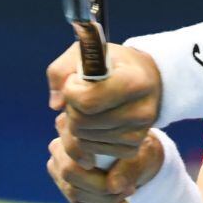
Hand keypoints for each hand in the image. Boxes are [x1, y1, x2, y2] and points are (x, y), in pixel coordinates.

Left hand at [46, 38, 161, 164]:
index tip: (75, 80)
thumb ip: (62, 70)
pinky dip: (85, 138)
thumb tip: (55, 105)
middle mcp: (141, 110)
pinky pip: (92, 150)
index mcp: (135, 81)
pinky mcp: (132, 147)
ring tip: (87, 107)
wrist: (147, 78)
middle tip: (79, 95)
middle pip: (82, 122)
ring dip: (76, 124)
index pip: (88, 100)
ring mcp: (138, 132)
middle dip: (71, 108)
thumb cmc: (113, 63)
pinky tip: (93, 122)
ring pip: (83, 139)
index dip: (71, 91)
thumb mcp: (88, 52)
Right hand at [47, 123, 165, 202]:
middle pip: (69, 172)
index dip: (79, 155)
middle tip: (129, 189)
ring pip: (74, 192)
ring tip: (129, 196)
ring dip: (105, 200)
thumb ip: (127, 169)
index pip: (69, 143)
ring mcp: (60, 168)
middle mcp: (60, 145)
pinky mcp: (66, 187)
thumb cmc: (137, 148)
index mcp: (74, 125)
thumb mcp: (140, 155)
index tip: (98, 165)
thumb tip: (113, 187)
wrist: (136, 158)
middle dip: (100, 187)